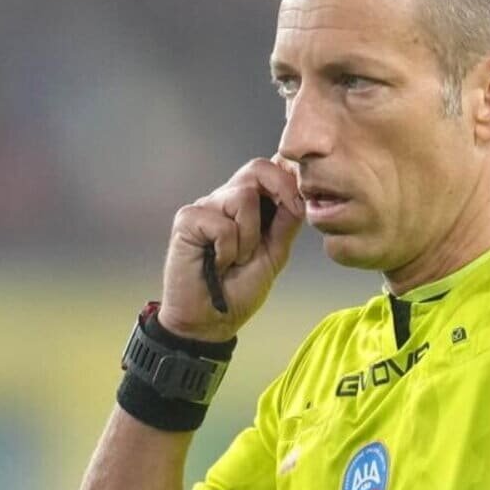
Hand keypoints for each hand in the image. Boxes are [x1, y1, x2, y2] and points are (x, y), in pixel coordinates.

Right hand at [158, 158, 305, 343]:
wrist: (211, 321)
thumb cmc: (240, 289)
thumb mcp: (275, 253)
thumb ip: (286, 222)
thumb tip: (302, 192)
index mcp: (247, 204)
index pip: (270, 170)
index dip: (290, 178)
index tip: (302, 204)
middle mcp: (224, 199)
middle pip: (257, 168)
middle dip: (280, 191)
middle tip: (283, 223)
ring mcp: (205, 207)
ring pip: (243, 197)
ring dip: (249, 236)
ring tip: (237, 259)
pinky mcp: (187, 220)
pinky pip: (222, 224)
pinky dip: (228, 249)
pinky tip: (218, 264)